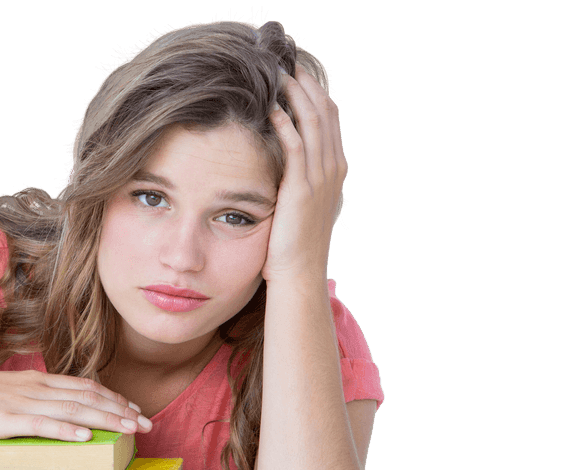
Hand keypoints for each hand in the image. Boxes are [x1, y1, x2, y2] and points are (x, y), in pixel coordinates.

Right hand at [0, 369, 151, 441]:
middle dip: (120, 410)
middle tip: (147, 424)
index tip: (134, 410)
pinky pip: (43, 424)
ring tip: (131, 429)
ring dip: (106, 419)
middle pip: (86, 396)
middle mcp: (31, 387)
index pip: (82, 386)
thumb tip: (45, 415)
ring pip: (73, 409)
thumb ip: (24, 402)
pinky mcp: (5, 420)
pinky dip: (68, 429)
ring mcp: (19, 403)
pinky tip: (86, 437)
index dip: (112, 398)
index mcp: (31, 380)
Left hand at [263, 64, 348, 283]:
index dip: (313, 91)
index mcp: (335, 168)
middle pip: (324, 111)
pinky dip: (284, 123)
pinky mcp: (302, 188)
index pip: (328, 117)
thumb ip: (299, 177)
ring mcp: (320, 177)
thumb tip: (283, 160)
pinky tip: (269, 108)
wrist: (299, 273)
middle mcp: (333, 168)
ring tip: (276, 74)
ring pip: (312, 123)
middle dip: (305, 83)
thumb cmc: (293, 243)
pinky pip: (295, 146)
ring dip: (294, 95)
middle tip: (284, 60)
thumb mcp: (303, 203)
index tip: (295, 71)